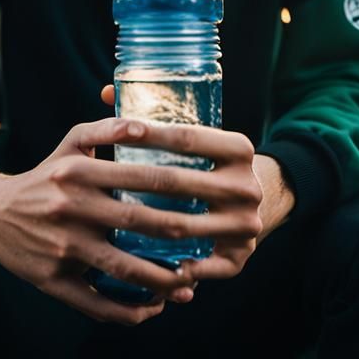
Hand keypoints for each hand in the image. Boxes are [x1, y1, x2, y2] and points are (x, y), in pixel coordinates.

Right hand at [0, 116, 260, 323]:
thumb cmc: (46, 173)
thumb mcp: (72, 142)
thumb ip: (109, 128)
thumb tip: (147, 124)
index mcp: (80, 173)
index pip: (141, 179)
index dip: (180, 188)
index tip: (209, 195)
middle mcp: (71, 210)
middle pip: (138, 225)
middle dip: (180, 236)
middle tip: (211, 241)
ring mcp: (62, 249)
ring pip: (122, 270)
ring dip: (160, 280)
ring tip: (189, 284)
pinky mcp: (52, 281)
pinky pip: (96, 302)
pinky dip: (127, 311)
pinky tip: (152, 309)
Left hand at [101, 85, 278, 265]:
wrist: (258, 198)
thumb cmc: (211, 163)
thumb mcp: (201, 137)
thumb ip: (157, 115)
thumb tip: (105, 90)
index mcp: (239, 148)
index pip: (188, 137)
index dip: (150, 133)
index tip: (117, 132)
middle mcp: (248, 185)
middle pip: (181, 182)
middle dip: (137, 181)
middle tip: (99, 182)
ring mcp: (246, 222)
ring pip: (186, 227)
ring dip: (146, 228)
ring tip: (110, 221)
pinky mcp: (240, 255)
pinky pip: (203, 267)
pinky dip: (175, 268)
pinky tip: (146, 265)